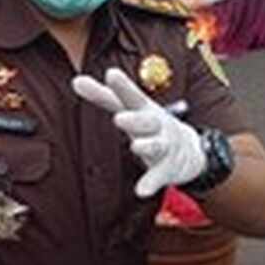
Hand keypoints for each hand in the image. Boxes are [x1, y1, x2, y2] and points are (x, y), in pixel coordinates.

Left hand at [71, 68, 205, 198]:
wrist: (190, 150)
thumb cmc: (150, 123)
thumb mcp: (129, 108)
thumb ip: (103, 96)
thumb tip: (74, 80)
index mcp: (143, 109)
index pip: (131, 96)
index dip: (122, 86)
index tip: (111, 74)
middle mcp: (155, 125)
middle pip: (145, 121)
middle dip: (135, 119)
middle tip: (120, 118)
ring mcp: (163, 146)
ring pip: (156, 146)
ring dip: (146, 146)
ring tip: (136, 146)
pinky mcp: (166, 169)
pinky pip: (158, 176)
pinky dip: (151, 183)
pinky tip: (141, 191)